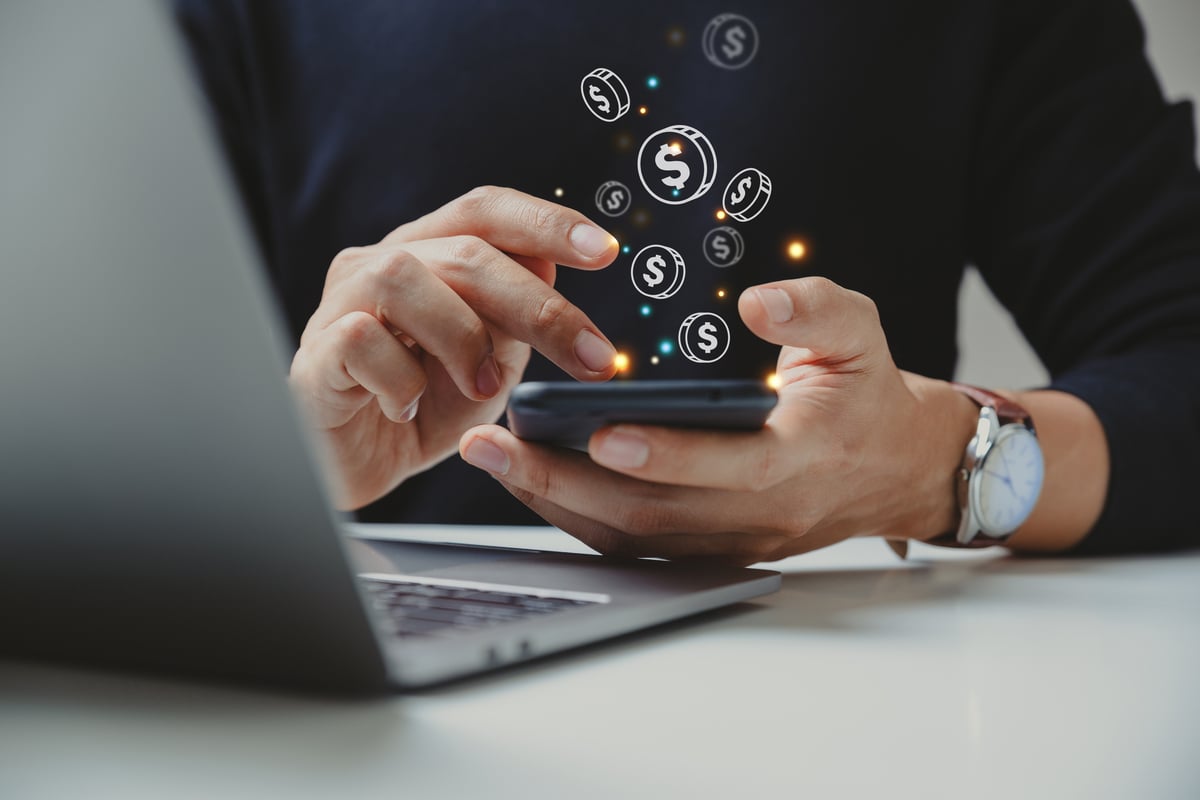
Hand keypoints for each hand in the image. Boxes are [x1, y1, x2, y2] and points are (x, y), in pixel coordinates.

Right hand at [289, 186, 620, 508]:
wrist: (357, 468)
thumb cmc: (422, 408)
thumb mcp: (488, 362)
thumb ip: (514, 317)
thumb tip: (550, 264)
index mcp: (426, 254)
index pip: (485, 211)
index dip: (545, 221)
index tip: (606, 251)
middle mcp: (378, 264)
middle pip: (464, 251)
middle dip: (538, 306)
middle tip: (591, 358)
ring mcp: (340, 305)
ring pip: (402, 276)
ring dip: (462, 336)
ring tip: (484, 388)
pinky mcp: (314, 355)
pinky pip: (360, 340)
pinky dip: (401, 381)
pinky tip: (409, 409)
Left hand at [459, 277, 975, 563]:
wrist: (893, 470)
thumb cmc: (866, 395)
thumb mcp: (861, 335)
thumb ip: (816, 311)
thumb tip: (759, 302)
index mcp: (801, 459)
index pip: (730, 468)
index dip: (666, 455)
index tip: (601, 432)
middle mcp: (760, 515)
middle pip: (654, 514)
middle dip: (565, 482)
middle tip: (494, 446)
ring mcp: (730, 541)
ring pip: (632, 537)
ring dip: (555, 502)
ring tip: (492, 459)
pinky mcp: (707, 548)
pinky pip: (633, 543)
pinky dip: (575, 516)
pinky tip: (529, 480)